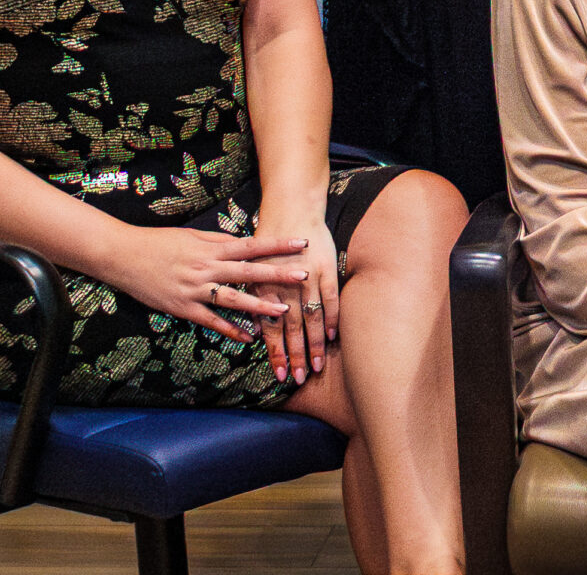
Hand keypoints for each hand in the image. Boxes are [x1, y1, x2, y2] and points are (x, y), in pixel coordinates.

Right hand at [102, 226, 309, 341]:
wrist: (124, 256)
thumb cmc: (161, 242)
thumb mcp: (194, 236)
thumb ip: (219, 242)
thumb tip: (244, 244)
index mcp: (212, 248)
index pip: (253, 245)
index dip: (278, 244)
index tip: (302, 243)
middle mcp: (207, 268)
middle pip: (249, 272)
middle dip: (278, 274)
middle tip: (304, 275)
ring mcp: (195, 290)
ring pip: (233, 299)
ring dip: (259, 306)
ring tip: (283, 311)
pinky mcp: (182, 308)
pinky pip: (210, 321)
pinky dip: (230, 329)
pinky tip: (247, 337)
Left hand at [256, 205, 337, 385]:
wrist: (290, 209)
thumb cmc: (267, 243)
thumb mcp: (253, 272)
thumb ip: (255, 303)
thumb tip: (256, 334)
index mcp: (264, 290)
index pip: (271, 329)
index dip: (276, 353)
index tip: (281, 375)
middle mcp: (284, 287)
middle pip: (292, 329)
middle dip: (296, 355)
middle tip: (300, 378)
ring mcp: (307, 278)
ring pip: (311, 317)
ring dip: (315, 343)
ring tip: (318, 365)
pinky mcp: (325, 267)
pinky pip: (330, 297)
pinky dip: (332, 317)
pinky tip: (333, 335)